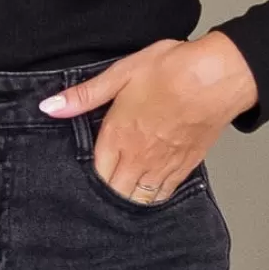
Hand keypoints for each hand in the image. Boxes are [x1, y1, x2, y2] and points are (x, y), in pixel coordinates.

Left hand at [36, 34, 256, 199]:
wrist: (218, 77)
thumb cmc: (173, 70)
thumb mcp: (122, 73)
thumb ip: (85, 95)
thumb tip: (50, 106)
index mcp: (118, 136)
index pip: (95, 173)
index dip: (86, 178)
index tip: (83, 176)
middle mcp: (139, 158)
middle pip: (114, 192)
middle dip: (105, 192)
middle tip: (99, 189)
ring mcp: (163, 165)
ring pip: (138, 199)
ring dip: (127, 198)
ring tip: (121, 192)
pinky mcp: (185, 166)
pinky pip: (163, 194)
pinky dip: (152, 197)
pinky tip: (148, 191)